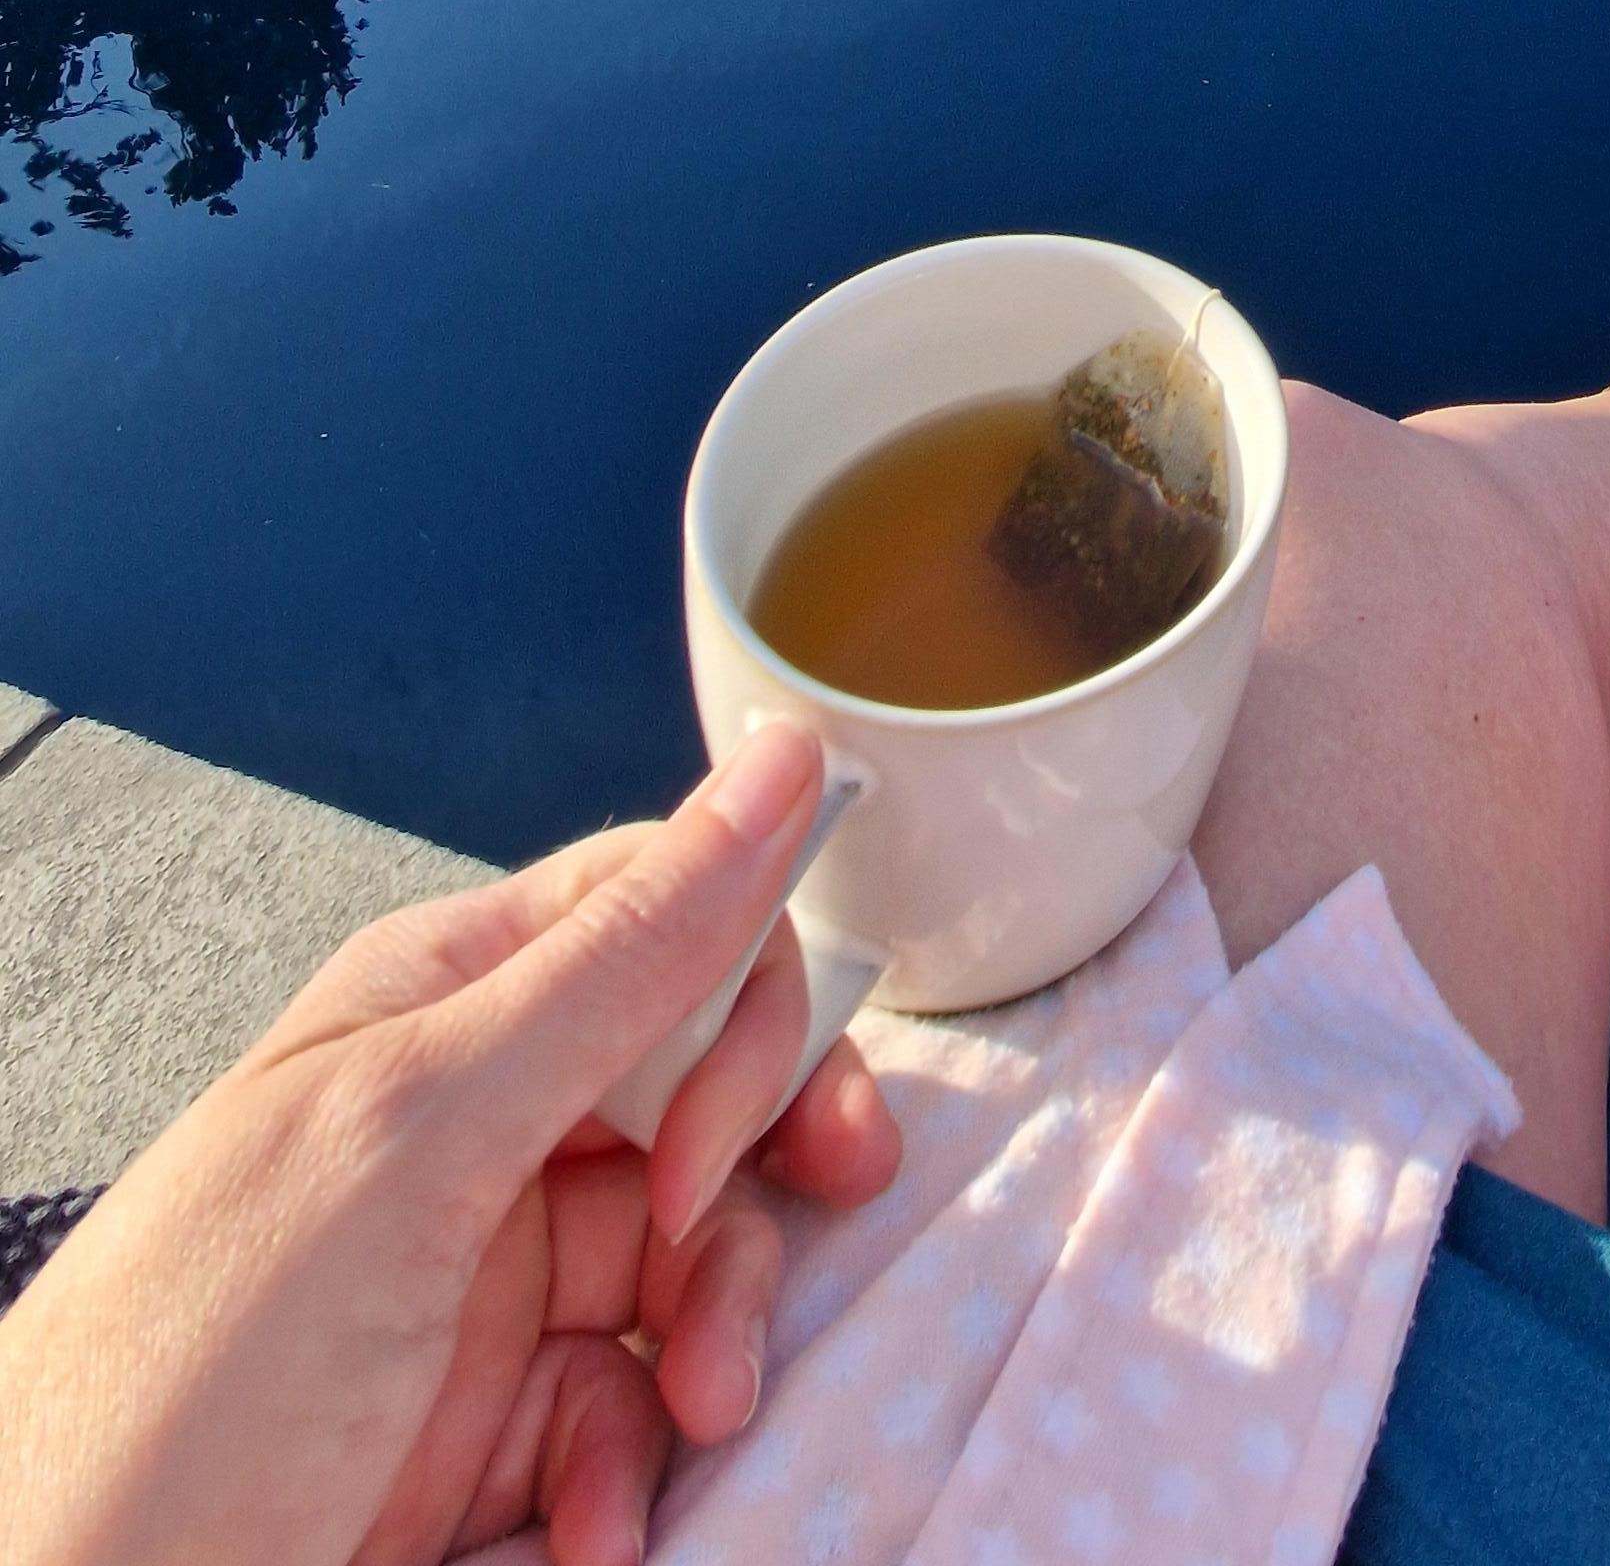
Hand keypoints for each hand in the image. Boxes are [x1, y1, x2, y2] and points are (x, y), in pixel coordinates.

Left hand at [0, 721, 899, 1565]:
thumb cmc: (185, 1378)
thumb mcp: (422, 1133)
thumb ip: (625, 958)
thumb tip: (784, 759)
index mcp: (446, 1008)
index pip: (665, 918)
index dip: (748, 1004)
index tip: (747, 1124)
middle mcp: (474, 1128)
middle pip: (705, 1094)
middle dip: (755, 1186)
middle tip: (764, 1252)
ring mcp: (479, 1285)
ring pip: (688, 1260)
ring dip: (711, 1342)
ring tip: (686, 1423)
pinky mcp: (483, 1433)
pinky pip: (629, 1412)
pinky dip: (636, 1471)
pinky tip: (595, 1524)